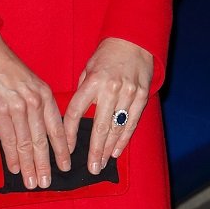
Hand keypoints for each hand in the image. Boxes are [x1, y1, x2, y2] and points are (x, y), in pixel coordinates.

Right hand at [0, 28, 68, 188]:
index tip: (66, 165)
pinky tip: (15, 169)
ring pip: (26, 143)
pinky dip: (12, 157)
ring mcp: (17, 107)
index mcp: (45, 94)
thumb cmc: (7, 68)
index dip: (61, 149)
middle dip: (46, 164)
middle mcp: (34, 102)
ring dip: (30, 166)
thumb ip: (36, 105)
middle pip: (42, 140)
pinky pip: (8, 139)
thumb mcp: (30, 83)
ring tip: (32, 183)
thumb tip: (38, 132)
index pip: (57, 127)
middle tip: (47, 183)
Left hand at [64, 37, 153, 174]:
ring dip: (109, 149)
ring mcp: (129, 93)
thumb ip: (83, 91)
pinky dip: (125, 138)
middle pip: (99, 127)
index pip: (76, 112)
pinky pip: (132, 122)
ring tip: (102, 163)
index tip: (67, 150)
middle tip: (91, 168)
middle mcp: (111, 88)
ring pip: (117, 128)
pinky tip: (118, 151)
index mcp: (93, 81)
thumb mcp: (89, 68)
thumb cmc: (107, 55)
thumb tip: (76, 117)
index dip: (70, 134)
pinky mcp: (142, 95)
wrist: (134, 39)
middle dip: (94, 151)